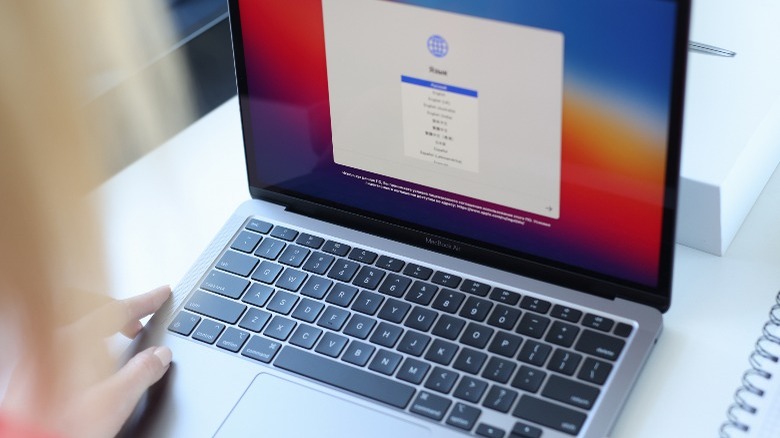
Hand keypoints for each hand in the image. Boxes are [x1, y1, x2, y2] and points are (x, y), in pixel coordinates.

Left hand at [3, 286, 172, 437]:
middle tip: (140, 324)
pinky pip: (62, 341)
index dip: (144, 302)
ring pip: (76, 325)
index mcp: (74, 339)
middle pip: (92, 310)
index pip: (116, 309)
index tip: (161, 295)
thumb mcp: (115, 400)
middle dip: (121, 313)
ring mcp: (37, 354)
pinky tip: (90, 364)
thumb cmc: (62, 427)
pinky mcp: (30, 372)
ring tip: (118, 344)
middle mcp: (53, 340)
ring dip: (102, 328)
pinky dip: (84, 342)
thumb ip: (143, 372)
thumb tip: (160, 356)